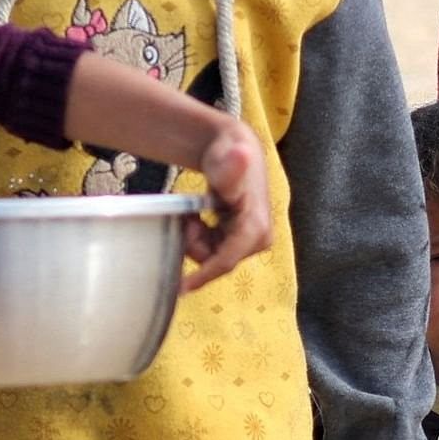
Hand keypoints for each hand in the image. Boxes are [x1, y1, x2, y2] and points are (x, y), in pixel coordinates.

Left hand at [182, 122, 274, 291]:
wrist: (234, 150)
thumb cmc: (230, 155)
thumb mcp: (227, 161)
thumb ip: (231, 165)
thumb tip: (241, 155)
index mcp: (256, 228)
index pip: (225, 262)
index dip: (202, 276)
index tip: (180, 289)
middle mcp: (258, 240)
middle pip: (216, 260)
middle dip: (197, 242)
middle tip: (189, 216)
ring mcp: (250, 242)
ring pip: (212, 256)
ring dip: (197, 237)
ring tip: (195, 212)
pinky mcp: (241, 241)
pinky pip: (212, 250)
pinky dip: (201, 235)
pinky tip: (200, 217)